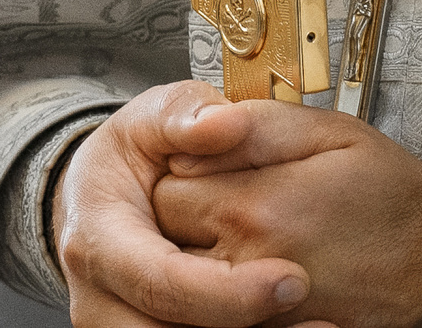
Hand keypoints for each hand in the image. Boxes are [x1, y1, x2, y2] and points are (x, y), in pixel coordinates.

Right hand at [48, 82, 311, 326]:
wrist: (98, 196)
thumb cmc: (131, 157)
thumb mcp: (149, 120)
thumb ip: (185, 115)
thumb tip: (226, 122)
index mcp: (98, 239)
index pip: (160, 281)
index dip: (227, 292)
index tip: (294, 279)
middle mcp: (100, 298)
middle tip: (323, 321)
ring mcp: (116, 327)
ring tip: (321, 327)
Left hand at [152, 101, 421, 327]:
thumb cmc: (393, 194)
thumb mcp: (329, 132)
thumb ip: (254, 127)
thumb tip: (198, 135)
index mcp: (254, 205)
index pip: (165, 189)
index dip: (179, 171)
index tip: (202, 165)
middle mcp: (247, 262)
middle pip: (168, 238)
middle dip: (181, 215)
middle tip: (216, 198)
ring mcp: (261, 306)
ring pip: (187, 282)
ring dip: (195, 255)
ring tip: (230, 233)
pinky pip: (221, 314)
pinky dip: (223, 292)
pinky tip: (247, 267)